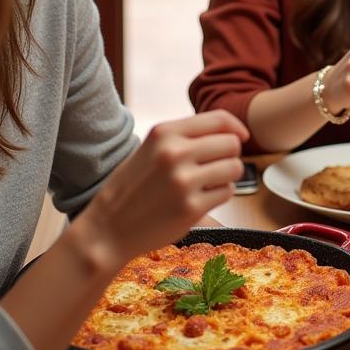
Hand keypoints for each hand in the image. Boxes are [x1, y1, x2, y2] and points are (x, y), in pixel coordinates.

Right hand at [81, 111, 247, 261]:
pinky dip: (219, 196)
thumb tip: (231, 131)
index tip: (240, 136)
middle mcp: (175, 153)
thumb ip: (185, 136)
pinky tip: (199, 199)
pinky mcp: (192, 208)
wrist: (108, 229)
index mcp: (164, 133)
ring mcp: (184, 181)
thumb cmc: (133, 187)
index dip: (236, 127)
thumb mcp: (151, 149)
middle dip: (229, 154)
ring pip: (234, 168)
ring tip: (206, 183)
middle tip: (215, 166)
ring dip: (226, 176)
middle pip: (231, 144)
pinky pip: (227, 192)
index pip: (219, 119)